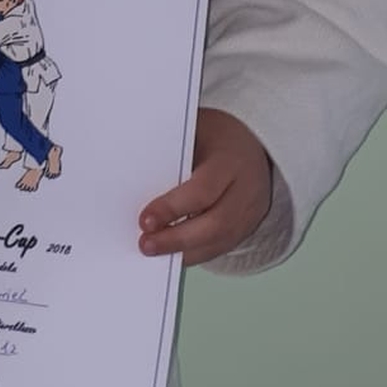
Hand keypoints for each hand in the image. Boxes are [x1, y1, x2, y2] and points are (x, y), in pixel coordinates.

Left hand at [139, 109, 271, 265]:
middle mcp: (246, 189)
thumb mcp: (195, 131)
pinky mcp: (247, 227)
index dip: (173, 208)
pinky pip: (220, 247)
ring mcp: (250, 212)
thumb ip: (173, 153)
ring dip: (183, 251)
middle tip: (145, 244)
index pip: (203, 190)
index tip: (144, 221)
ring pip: (219, 241)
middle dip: (177, 238)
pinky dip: (194, 254)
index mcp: (230, 160)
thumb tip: (133, 175)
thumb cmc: (215, 137)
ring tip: (153, 252)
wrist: (254, 145)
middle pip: (215, 223)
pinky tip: (171, 254)